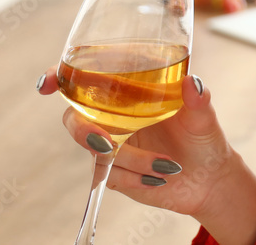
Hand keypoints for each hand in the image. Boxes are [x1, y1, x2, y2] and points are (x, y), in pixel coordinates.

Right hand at [37, 67, 255, 244]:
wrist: (208, 179)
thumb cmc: (204, 138)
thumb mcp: (204, 116)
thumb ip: (199, 99)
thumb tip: (193, 82)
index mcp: (130, 91)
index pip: (84, 78)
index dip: (59, 76)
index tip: (48, 82)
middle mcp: (114, 115)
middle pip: (74, 116)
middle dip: (84, 130)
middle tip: (107, 143)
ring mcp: (111, 144)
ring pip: (96, 151)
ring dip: (129, 160)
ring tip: (165, 166)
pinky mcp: (114, 172)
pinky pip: (110, 176)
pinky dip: (134, 178)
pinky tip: (158, 179)